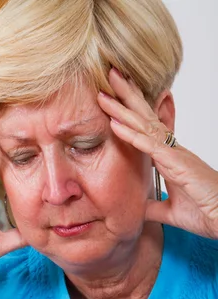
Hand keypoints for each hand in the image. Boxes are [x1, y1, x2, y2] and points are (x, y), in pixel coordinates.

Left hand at [98, 68, 217, 238]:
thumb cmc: (204, 212)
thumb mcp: (170, 211)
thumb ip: (153, 207)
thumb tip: (138, 207)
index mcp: (170, 158)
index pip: (146, 130)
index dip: (131, 113)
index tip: (115, 98)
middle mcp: (172, 150)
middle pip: (145, 118)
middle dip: (126, 97)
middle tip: (109, 75)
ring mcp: (174, 154)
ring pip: (144, 125)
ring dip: (123, 108)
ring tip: (105, 92)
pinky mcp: (176, 164)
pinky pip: (149, 145)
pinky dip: (131, 134)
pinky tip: (115, 123)